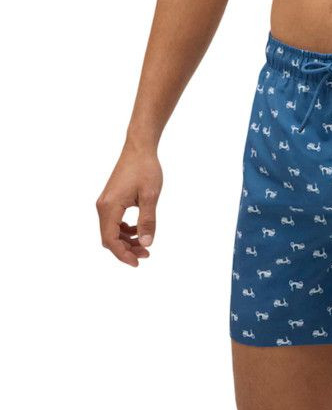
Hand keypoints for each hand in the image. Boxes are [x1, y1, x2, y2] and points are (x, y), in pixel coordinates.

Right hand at [96, 139, 162, 266]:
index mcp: (109, 207)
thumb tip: (146, 243)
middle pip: (109, 238)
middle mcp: (103, 206)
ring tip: (144, 244)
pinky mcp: (110, 199)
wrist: (139, 148)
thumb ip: (147, 220)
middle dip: (126, 249)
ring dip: (126, 240)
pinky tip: (138, 229)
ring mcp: (105, 203)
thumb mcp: (150, 196)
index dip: (123, 254)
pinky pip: (113, 222)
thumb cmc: (145, 168)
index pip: (111, 240)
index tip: (138, 262)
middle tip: (146, 254)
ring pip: (111, 231)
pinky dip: (124, 230)